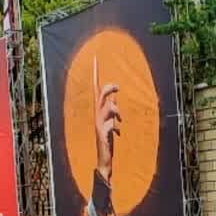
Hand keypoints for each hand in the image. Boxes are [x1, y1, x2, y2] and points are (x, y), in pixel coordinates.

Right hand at [93, 56, 121, 184]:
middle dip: (109, 87)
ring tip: (119, 119)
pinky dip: (114, 125)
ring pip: (107, 107)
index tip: (96, 58)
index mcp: (99, 109)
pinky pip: (109, 124)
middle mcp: (96, 114)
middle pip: (100, 93)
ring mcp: (98, 123)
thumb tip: (114, 94)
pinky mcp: (102, 133)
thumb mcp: (111, 119)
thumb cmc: (107, 137)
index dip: (95, 73)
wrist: (103, 157)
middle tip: (118, 87)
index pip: (96, 87)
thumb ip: (112, 106)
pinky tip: (117, 131)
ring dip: (116, 109)